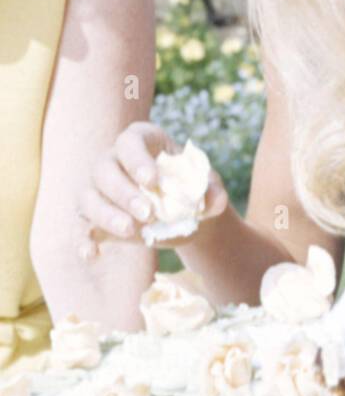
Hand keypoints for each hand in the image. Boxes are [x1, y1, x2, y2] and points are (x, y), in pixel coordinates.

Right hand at [76, 121, 227, 259]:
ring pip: (88, 197)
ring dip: (105, 215)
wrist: (187, 216)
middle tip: (148, 213)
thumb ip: (213, 190)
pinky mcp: (95, 218)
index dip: (137, 159)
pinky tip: (92, 254)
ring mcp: (99, 190)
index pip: (130, 142)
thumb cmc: (194, 190)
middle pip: (103, 169)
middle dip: (123, 192)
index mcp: (142, 141)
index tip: (152, 180)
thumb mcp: (209, 187)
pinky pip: (82, 226)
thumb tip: (212, 200)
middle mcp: (113, 161)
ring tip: (130, 230)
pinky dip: (84, 240)